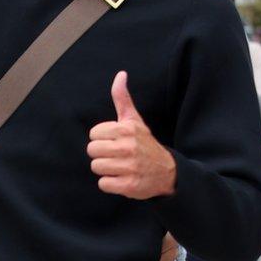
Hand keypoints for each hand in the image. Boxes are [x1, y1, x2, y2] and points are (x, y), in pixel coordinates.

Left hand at [87, 71, 176, 198]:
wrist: (167, 171)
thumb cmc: (144, 143)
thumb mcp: (134, 120)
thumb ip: (122, 98)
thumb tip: (120, 74)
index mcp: (126, 129)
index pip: (93, 134)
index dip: (102, 139)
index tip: (115, 141)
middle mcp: (128, 147)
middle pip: (92, 150)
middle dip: (101, 154)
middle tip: (116, 155)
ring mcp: (129, 167)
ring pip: (96, 167)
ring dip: (106, 169)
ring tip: (119, 167)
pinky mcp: (129, 186)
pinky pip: (103, 184)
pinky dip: (110, 184)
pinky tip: (122, 178)